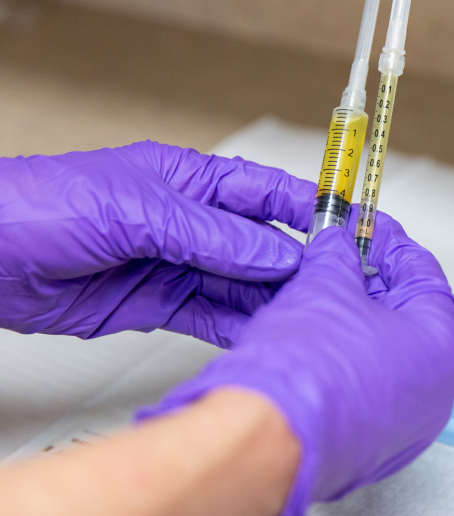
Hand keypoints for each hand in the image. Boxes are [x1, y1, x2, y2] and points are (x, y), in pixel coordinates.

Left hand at [0, 141, 315, 346]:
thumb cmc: (42, 205)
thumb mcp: (138, 211)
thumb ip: (212, 235)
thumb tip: (274, 252)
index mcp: (191, 181)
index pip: (267, 193)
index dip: (311, 209)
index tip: (349, 228)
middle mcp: (190, 223)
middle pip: (262, 244)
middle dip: (299, 263)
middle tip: (334, 286)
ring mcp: (176, 264)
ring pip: (242, 285)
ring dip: (273, 300)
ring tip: (306, 316)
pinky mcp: (158, 304)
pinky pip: (212, 316)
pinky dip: (239, 326)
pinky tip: (265, 333)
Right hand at [136, 210, 453, 515]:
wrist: (267, 438)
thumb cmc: (306, 373)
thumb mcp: (324, 285)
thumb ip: (338, 256)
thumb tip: (337, 246)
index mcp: (442, 346)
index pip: (425, 276)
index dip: (391, 246)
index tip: (370, 232)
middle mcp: (437, 391)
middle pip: (410, 320)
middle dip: (372, 286)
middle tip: (343, 264)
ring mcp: (408, 426)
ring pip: (388, 360)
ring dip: (357, 327)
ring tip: (321, 303)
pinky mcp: (373, 448)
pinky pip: (368, 394)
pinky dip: (348, 366)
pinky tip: (316, 349)